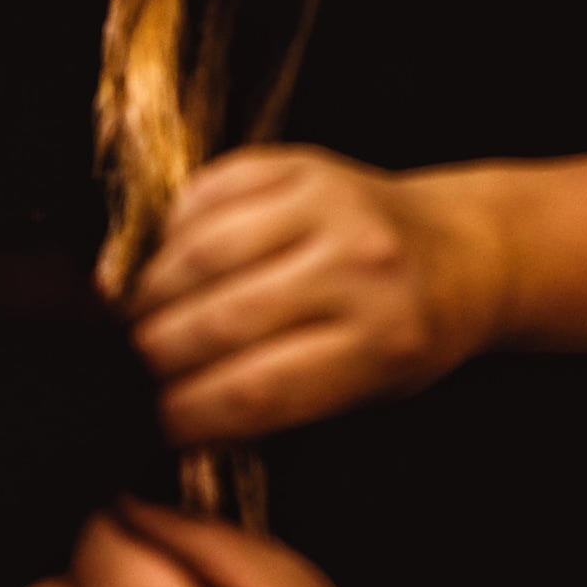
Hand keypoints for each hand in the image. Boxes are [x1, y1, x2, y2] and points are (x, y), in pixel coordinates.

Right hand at [130, 145, 505, 442]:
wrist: (468, 250)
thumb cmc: (406, 337)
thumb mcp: (364, 391)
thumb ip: (277, 405)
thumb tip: (164, 418)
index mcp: (383, 343)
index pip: (255, 391)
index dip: (184, 414)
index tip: (145, 426)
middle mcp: (360, 267)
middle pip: (220, 322)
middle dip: (153, 358)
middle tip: (118, 376)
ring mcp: (330, 204)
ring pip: (201, 254)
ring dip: (148, 295)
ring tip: (127, 322)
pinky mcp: (301, 161)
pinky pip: (207, 194)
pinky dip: (169, 233)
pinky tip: (160, 263)